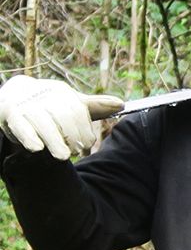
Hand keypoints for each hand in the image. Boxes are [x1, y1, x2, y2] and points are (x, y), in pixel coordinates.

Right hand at [0, 75, 121, 160]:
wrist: (11, 97)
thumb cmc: (48, 105)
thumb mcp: (70, 105)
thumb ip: (93, 107)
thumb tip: (120, 104)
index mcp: (61, 93)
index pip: (76, 110)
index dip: (84, 129)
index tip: (88, 145)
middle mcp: (43, 95)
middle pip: (62, 115)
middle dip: (71, 136)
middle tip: (75, 151)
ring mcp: (25, 104)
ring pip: (43, 121)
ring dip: (54, 140)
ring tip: (63, 156)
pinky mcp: (8, 113)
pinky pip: (19, 125)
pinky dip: (28, 137)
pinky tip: (37, 148)